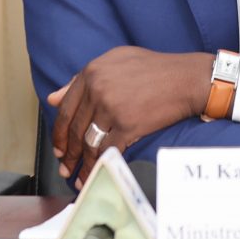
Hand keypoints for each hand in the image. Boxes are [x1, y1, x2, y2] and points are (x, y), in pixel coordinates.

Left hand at [45, 47, 207, 180]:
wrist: (185, 79)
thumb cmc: (154, 68)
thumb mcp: (115, 61)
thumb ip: (82, 79)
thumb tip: (54, 98)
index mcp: (92, 73)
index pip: (66, 108)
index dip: (60, 132)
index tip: (59, 147)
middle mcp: (98, 89)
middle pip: (75, 129)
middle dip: (68, 153)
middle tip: (65, 166)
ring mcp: (112, 108)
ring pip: (88, 142)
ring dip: (80, 163)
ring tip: (77, 176)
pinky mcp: (128, 125)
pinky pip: (106, 150)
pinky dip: (97, 167)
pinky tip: (93, 176)